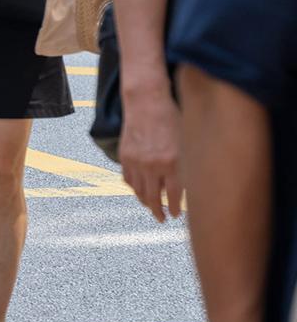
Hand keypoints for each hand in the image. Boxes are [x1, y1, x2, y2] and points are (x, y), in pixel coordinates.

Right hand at [120, 90, 183, 221]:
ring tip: (151, 207)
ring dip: (145, 202)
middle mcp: (153, 165)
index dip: (176, 208)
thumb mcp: (187, 142)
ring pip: (139, 191)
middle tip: (163, 218)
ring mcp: (137, 161)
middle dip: (159, 212)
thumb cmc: (172, 118)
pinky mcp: (125, 156)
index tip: (177, 215)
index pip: (174, 196)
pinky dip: (134, 187)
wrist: (147, 102)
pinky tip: (140, 189)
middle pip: (154, 198)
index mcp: (173, 162)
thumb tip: (196, 186)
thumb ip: (189, 165)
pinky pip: (128, 179)